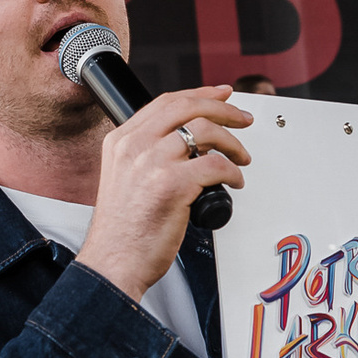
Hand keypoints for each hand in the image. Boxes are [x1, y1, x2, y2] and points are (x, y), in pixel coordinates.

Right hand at [78, 87, 251, 300]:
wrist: (114, 262)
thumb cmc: (124, 231)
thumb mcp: (125, 178)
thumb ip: (148, 155)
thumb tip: (189, 143)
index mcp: (121, 140)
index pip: (165, 102)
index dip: (199, 95)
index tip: (221, 95)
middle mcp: (134, 146)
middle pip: (187, 108)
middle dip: (224, 109)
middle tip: (243, 119)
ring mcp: (152, 163)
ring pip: (205, 132)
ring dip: (233, 143)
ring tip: (241, 158)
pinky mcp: (171, 185)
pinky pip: (215, 166)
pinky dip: (233, 172)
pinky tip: (234, 182)